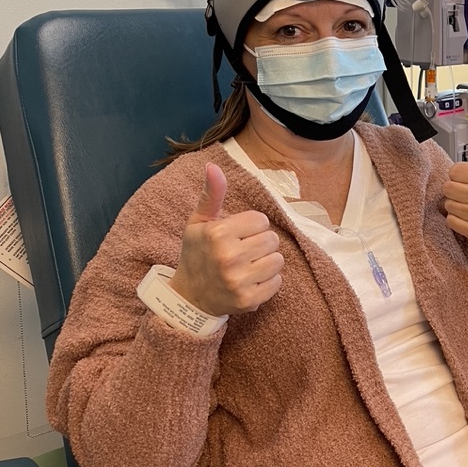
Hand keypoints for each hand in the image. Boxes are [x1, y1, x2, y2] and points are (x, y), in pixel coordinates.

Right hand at [169, 163, 283, 316]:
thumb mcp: (198, 223)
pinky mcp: (248, 300)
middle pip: (272, 239)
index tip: (236, 236)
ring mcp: (239, 281)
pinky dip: (268, 282)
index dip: (250, 227)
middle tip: (242, 253)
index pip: (261, 220)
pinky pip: (277, 282)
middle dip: (260, 244)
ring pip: (278, 260)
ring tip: (247, 267)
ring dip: (266, 262)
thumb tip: (213, 166)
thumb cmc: (197, 255)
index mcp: (217, 233)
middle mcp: (228, 257)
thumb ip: (211, 194)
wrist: (190, 298)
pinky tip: (250, 281)